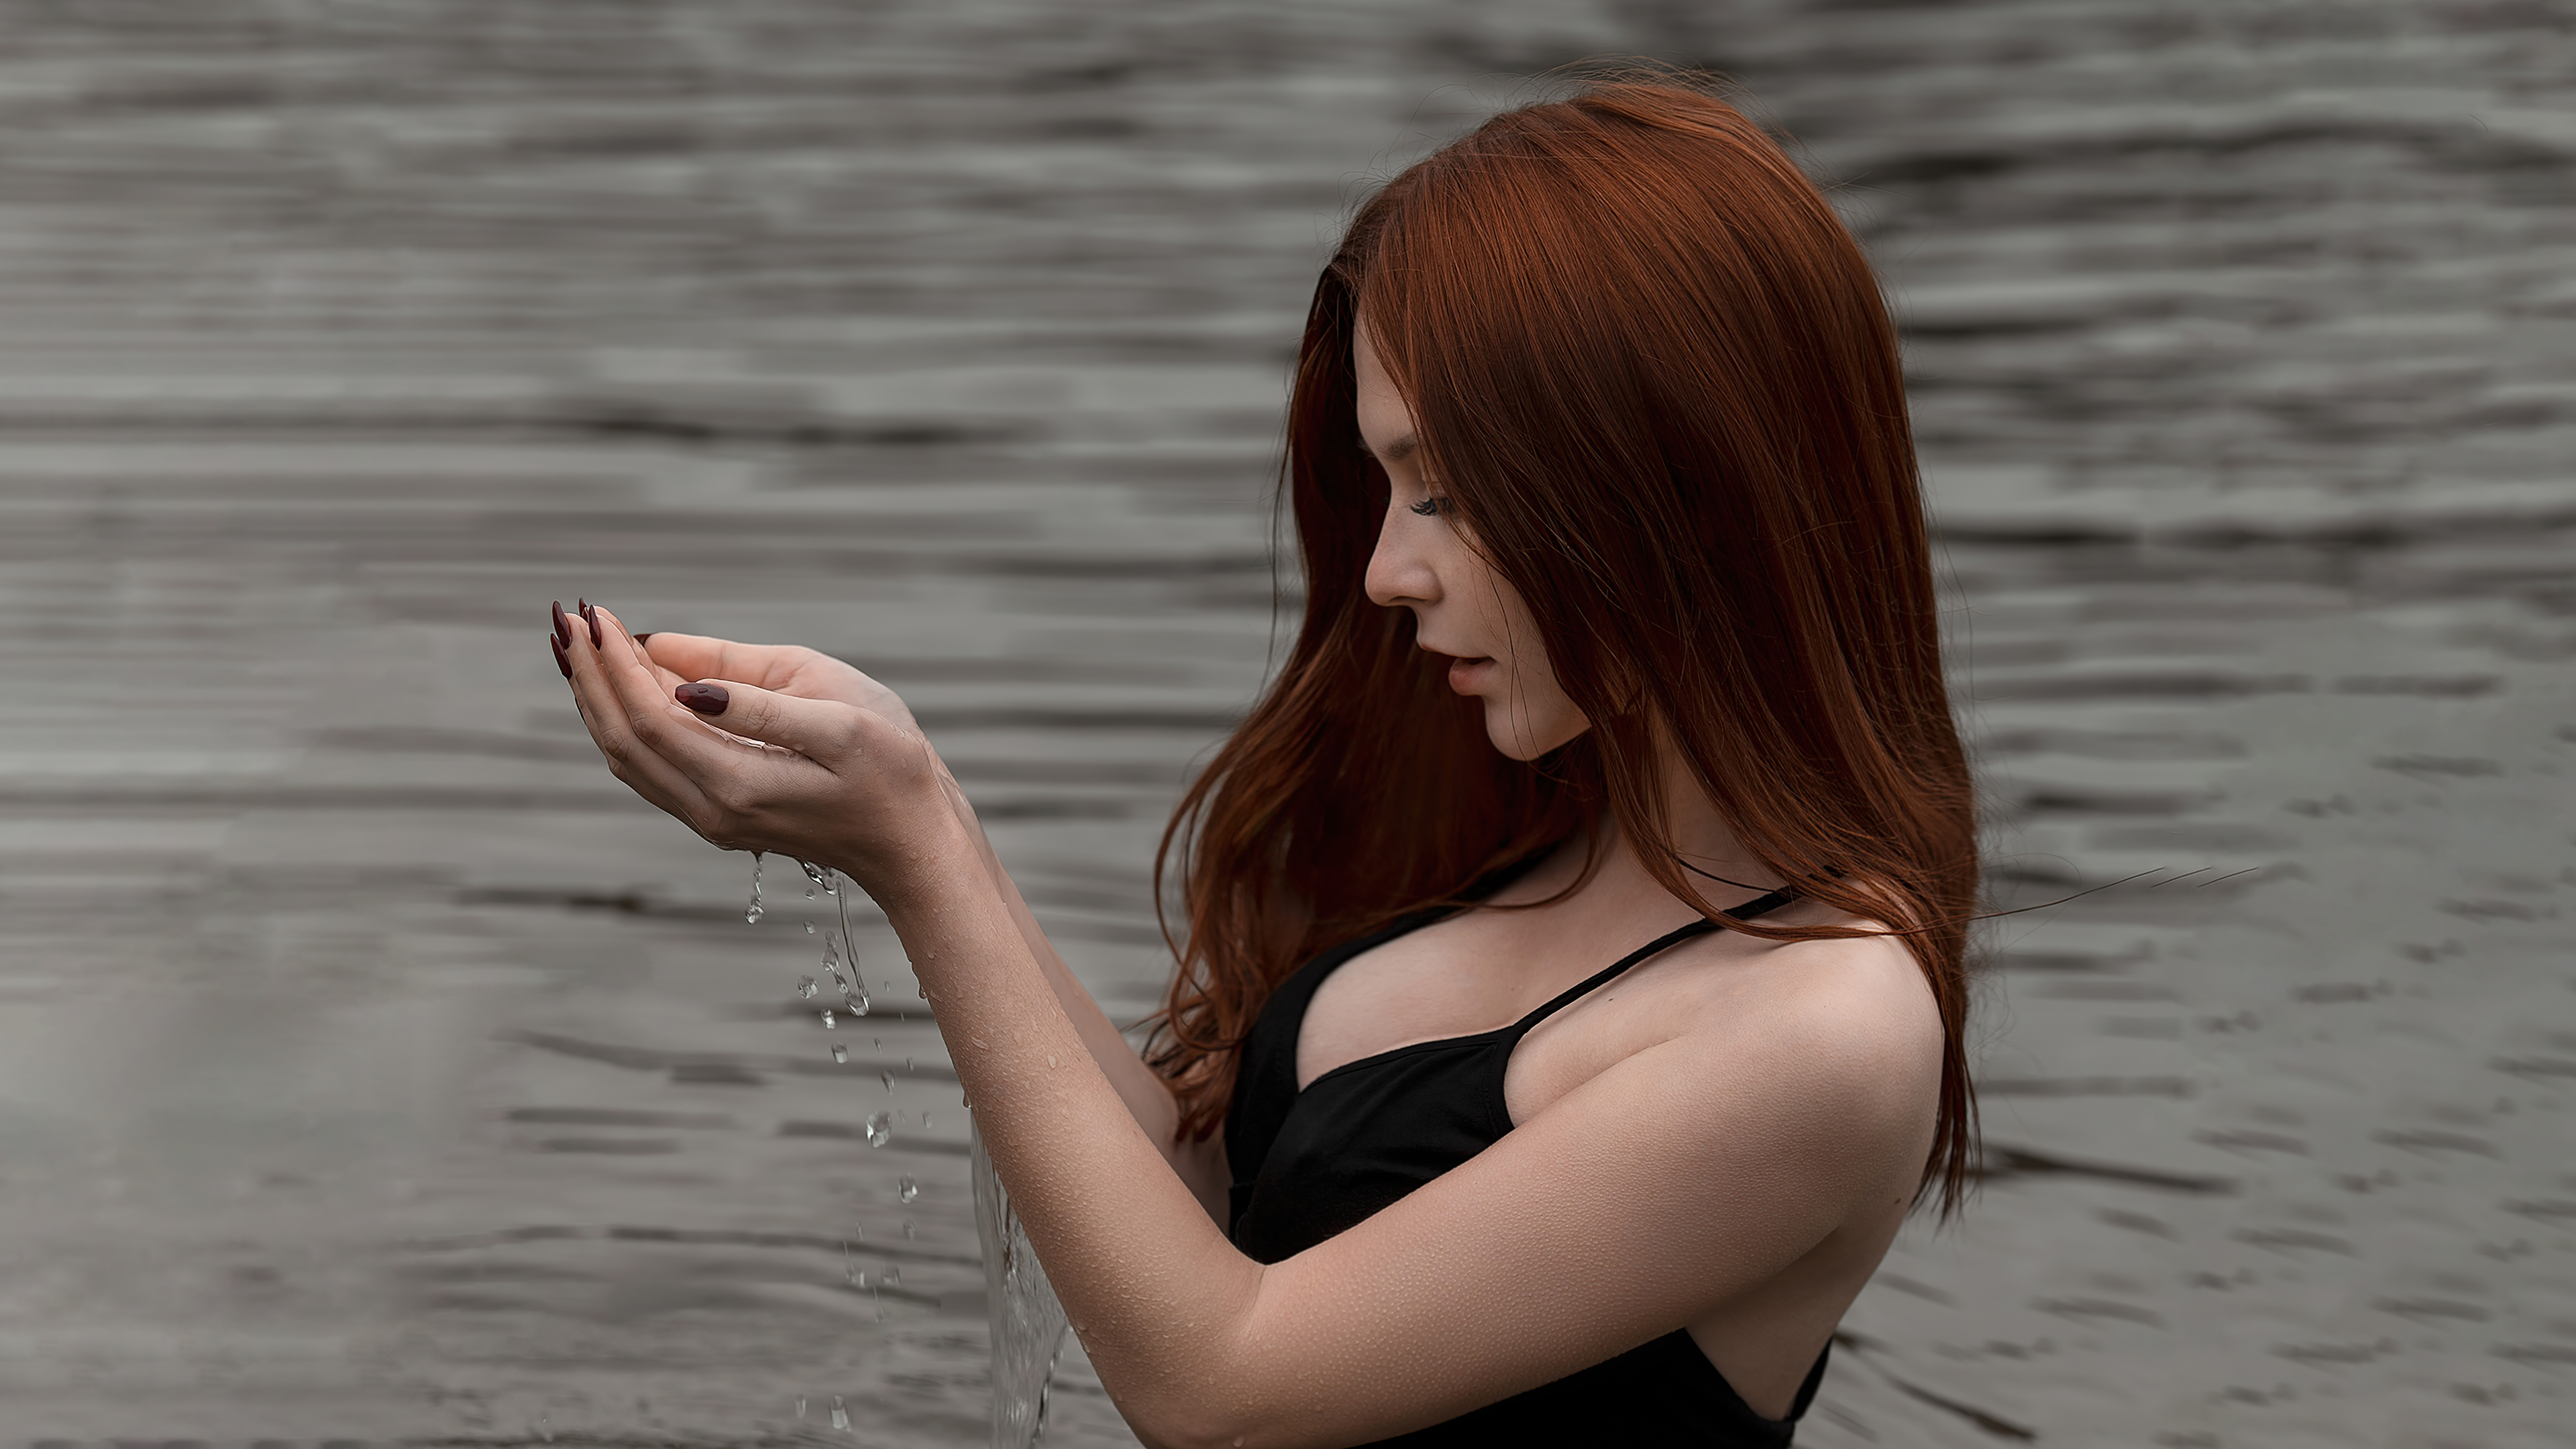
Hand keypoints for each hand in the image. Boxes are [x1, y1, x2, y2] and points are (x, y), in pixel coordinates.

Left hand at [549, 601, 960, 899]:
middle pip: (623, 739)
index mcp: (739, 782)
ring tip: (579, 646)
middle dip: (590, 675)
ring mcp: (712, 820)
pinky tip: (619, 688)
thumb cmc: (892, 768)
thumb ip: (752, 692)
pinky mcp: (719, 816)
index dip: (614, 661)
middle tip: (569, 617)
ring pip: (628, 758)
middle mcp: (713, 811)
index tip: (597, 611)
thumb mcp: (836, 714)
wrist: (915, 842)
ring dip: (597, 700)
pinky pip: (649, 768)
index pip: (649, 715)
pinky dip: (623, 723)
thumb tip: (672, 667)